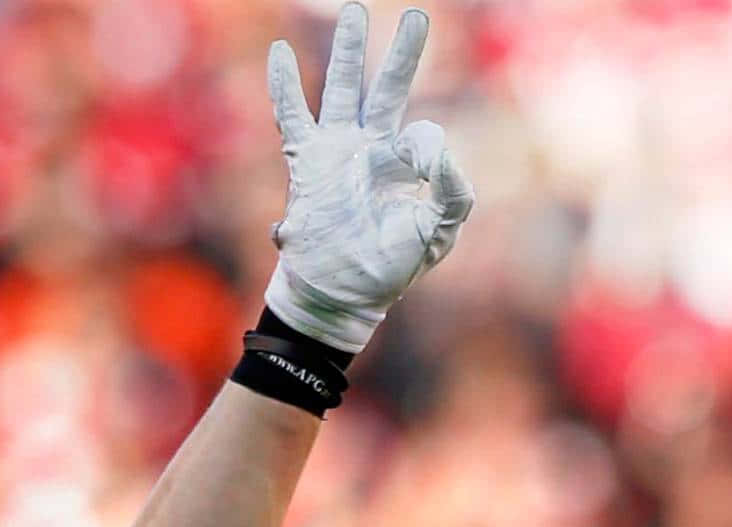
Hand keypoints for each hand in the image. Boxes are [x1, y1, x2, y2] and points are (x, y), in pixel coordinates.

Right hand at [261, 3, 473, 352]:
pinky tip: (279, 51)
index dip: (427, 149)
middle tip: (419, 16)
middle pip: (388, 88)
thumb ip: (452, 189)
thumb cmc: (390, 268)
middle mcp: (370, 149)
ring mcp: (336, 151)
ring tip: (355, 10)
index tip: (420, 172)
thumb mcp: (438, 230)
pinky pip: (292, 116)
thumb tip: (432, 140)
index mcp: (404, 165)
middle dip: (402, 53)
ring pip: (343, 88)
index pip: (424, 134)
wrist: (343, 293)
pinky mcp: (307, 162)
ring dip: (349, 51)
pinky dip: (284, 85)